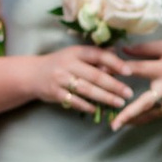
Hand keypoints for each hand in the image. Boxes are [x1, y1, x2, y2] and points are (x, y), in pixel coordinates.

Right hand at [22, 43, 136, 119]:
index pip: (98, 55)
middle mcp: (68, 64)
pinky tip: (98, 109)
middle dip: (114, 85)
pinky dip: (87, 106)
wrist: (33, 74)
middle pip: (95, 75)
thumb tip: (116, 51)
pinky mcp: (55, 93)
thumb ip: (95, 55)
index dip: (114, 63)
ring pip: (87, 90)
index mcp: (76, 52)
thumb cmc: (60, 63)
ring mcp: (60, 79)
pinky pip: (74, 101)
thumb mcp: (75, 54)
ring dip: (105, 97)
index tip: (129, 71)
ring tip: (119, 103)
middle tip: (129, 93)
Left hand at [101, 38, 161, 127]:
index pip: (137, 69)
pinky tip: (129, 123)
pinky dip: (141, 120)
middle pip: (143, 103)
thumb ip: (145, 49)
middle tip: (112, 122)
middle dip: (127, 113)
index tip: (101, 71)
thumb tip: (123, 49)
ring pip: (147, 114)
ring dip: (131, 120)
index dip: (118, 70)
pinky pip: (154, 117)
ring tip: (115, 125)